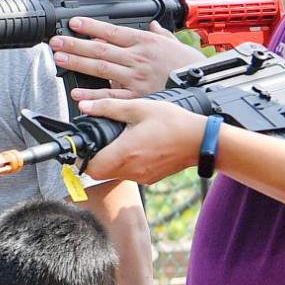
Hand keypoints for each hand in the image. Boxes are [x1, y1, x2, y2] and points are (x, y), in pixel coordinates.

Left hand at [50, 18, 204, 99]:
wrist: (205, 86)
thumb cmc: (190, 65)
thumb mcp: (176, 43)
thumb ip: (160, 34)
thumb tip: (152, 25)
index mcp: (145, 42)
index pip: (112, 31)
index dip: (91, 27)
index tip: (73, 23)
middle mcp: (138, 58)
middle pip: (100, 49)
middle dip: (75, 45)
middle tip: (56, 43)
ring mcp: (136, 77)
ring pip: (101, 69)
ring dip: (78, 64)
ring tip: (60, 60)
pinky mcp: (137, 97)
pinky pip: (111, 96)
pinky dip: (93, 96)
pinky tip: (77, 94)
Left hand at [77, 97, 205, 183]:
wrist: (201, 140)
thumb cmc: (173, 123)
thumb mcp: (138, 108)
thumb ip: (108, 107)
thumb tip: (85, 106)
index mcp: (124, 153)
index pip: (90, 167)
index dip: (83, 158)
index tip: (85, 146)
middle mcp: (131, 169)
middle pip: (100, 173)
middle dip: (95, 159)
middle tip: (99, 142)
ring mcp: (141, 176)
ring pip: (114, 174)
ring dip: (111, 161)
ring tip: (120, 141)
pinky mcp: (150, 178)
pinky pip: (130, 174)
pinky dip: (127, 164)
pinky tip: (137, 148)